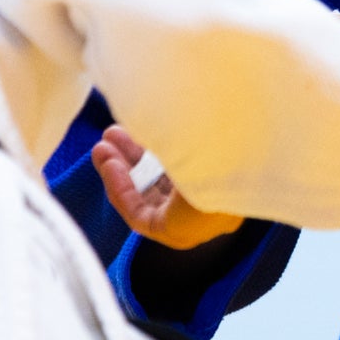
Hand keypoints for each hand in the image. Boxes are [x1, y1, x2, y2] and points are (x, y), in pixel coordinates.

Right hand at [92, 125, 245, 249]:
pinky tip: (109, 165)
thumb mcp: (198, 117)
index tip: (133, 124)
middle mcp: (215, 197)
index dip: (154, 144)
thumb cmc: (226, 125)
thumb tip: (155, 105)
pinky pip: (140, 215)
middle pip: (165, 180)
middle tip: (111, 134)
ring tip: (100, 148)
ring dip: (120, 172)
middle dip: (132, 156)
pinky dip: (121, 190)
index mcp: (228, 169)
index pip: (186, 162)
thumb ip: (177, 118)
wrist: (239, 149)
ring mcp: (199, 218)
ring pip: (149, 196)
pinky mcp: (180, 233)